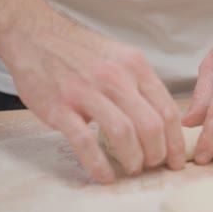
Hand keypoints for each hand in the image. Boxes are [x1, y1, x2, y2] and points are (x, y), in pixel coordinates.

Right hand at [0, 12, 185, 182]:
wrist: (35, 35)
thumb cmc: (82, 51)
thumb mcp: (121, 58)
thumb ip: (141, 85)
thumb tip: (162, 119)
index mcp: (136, 66)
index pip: (167, 109)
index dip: (176, 140)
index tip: (177, 159)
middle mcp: (116, 77)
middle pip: (151, 125)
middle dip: (158, 153)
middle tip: (154, 165)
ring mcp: (87, 91)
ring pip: (123, 133)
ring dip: (134, 159)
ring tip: (133, 169)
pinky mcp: (60, 107)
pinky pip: (85, 141)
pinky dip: (98, 164)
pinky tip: (105, 176)